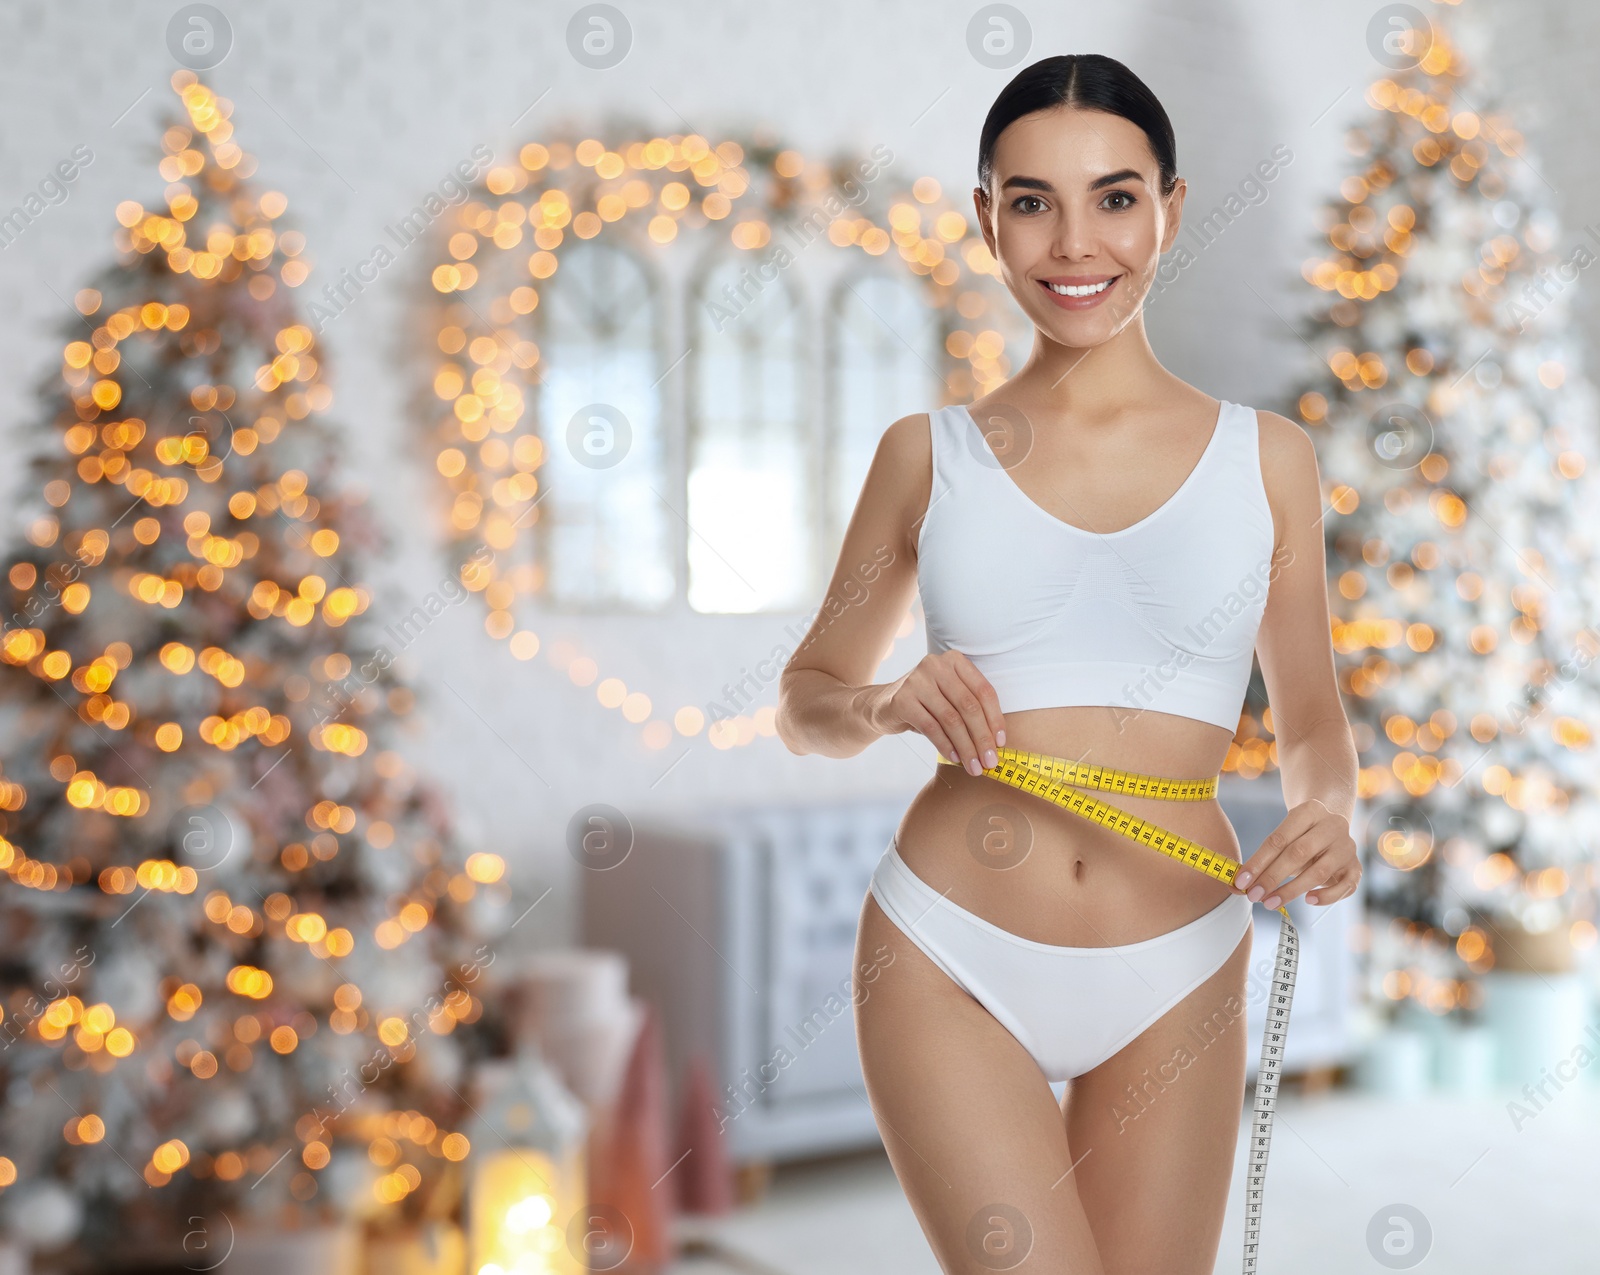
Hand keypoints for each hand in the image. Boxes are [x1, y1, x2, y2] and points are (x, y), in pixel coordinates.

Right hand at [874, 651, 1005, 775]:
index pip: (983, 691)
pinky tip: (954, 758)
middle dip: (982, 738)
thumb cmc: (926, 704)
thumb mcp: (950, 698)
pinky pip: (931, 727)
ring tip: (973, 766)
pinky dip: (945, 745)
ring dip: (966, 747)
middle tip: (990, 762)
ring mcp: (917, 680)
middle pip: (969, 706)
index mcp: (955, 660)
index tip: (1001, 744)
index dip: (995, 719)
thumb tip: (997, 743)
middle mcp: (936, 664)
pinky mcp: (902, 699)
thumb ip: (972, 711)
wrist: (883, 706)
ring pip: (951, 719)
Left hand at [1233, 798, 1358, 908]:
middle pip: (1298, 854)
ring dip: (1291, 890)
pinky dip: (1325, 896)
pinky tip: (1307, 901)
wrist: (1332, 826)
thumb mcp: (1282, 839)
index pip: (1279, 838)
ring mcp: (1347, 847)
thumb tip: (1235, 887)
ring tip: (1270, 903)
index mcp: (1310, 810)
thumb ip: (1260, 861)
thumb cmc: (1299, 836)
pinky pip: (1344, 886)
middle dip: (1272, 877)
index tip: (1240, 881)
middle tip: (1253, 896)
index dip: (1258, 862)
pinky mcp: (1356, 867)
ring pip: (1319, 872)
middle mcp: (1332, 825)